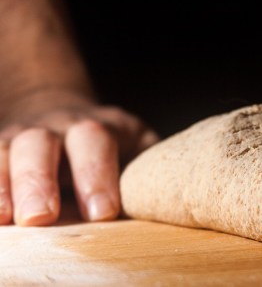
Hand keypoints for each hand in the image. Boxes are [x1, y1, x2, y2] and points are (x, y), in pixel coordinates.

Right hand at [0, 91, 157, 225]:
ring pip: (4, 151)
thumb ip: (148, 171)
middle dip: (39, 179)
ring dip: (3, 184)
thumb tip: (170, 201)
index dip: (97, 174)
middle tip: (43, 216)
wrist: (68, 120)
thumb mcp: (138, 149)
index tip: (103, 212)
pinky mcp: (0, 151)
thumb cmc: (114, 149)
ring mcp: (19, 138)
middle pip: (40, 143)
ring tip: (7, 218)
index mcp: (98, 127)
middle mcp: (54, 128)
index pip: (96, 141)